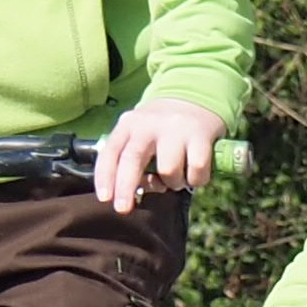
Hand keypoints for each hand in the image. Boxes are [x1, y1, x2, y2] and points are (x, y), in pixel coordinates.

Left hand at [95, 96, 226, 213]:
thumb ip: (132, 161)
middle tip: (123, 209)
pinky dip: (196, 180)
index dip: (105, 176)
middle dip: (125, 187)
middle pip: (133, 158)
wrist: (196, 98)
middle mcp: (150, 124)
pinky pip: (196, 170)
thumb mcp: (140, 135)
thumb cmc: (163, 129)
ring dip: (172, 184)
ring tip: (176, 179)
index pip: (111, 151)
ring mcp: (176, 129)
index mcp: (129, 125)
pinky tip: (194, 175)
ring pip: (167, 170)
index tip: (105, 198)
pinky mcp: (201, 134)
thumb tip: (133, 193)